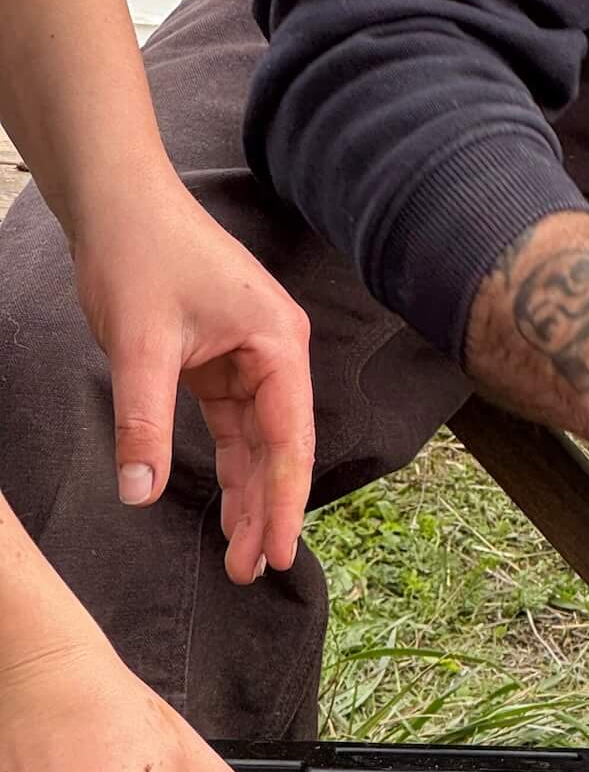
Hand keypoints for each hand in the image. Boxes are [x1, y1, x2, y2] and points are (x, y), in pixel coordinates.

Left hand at [73, 182, 314, 583]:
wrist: (117, 202)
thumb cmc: (140, 254)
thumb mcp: (139, 345)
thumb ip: (143, 423)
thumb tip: (140, 492)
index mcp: (278, 344)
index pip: (288, 440)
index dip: (282, 502)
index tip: (273, 553)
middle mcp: (276, 355)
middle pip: (280, 448)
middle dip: (266, 509)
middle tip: (250, 569)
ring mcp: (251, 360)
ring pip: (257, 444)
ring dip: (247, 495)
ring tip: (238, 554)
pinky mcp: (221, 363)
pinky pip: (232, 426)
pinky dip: (228, 465)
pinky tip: (223, 506)